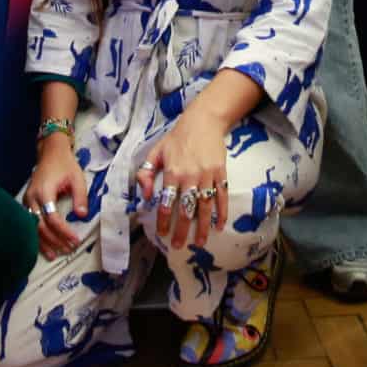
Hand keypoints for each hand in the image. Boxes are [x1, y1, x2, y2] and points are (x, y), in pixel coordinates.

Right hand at [27, 135, 87, 255]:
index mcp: (44, 191)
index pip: (52, 217)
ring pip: (32, 226)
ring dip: (43, 242)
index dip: (63, 232)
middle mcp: (32, 197)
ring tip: (54, 255)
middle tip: (68, 249)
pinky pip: (30, 222)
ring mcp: (27, 200)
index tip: (75, 240)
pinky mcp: (26, 202)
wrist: (50, 152)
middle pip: (40, 225)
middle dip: (54, 240)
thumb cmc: (65, 165)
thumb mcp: (77, 178)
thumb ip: (80, 197)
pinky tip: (43, 246)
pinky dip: (37, 235)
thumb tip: (82, 216)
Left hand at [137, 120, 228, 249]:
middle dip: (182, 230)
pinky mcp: (221, 172)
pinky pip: (221, 196)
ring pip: (205, 206)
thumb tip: (145, 195)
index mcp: (173, 172)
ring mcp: (208, 175)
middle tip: (178, 245)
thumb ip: (147, 173)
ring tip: (199, 242)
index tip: (162, 234)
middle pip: (187, 208)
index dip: (164, 220)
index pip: (166, 202)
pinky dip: (221, 212)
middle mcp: (190, 176)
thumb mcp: (156, 152)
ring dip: (203, 226)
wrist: (203, 121)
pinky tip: (219, 226)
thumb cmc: (177, 137)